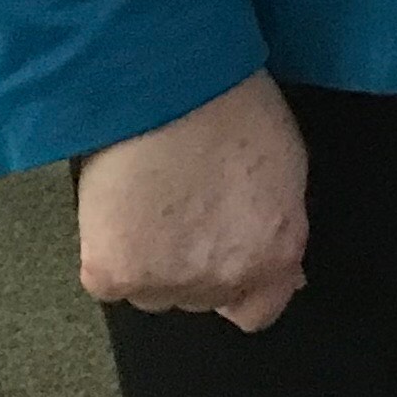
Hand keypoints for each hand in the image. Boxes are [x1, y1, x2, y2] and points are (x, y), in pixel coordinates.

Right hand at [74, 70, 310, 330]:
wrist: (169, 87)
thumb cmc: (232, 109)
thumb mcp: (287, 170)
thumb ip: (278, 228)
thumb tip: (277, 265)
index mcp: (272, 254)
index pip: (260, 310)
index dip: (245, 286)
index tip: (233, 262)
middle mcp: (221, 279)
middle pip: (202, 296)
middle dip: (195, 263)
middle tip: (186, 212)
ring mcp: (163, 284)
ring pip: (154, 291)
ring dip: (152, 262)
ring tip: (154, 203)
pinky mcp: (111, 276)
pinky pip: (109, 280)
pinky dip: (111, 253)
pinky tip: (123, 209)